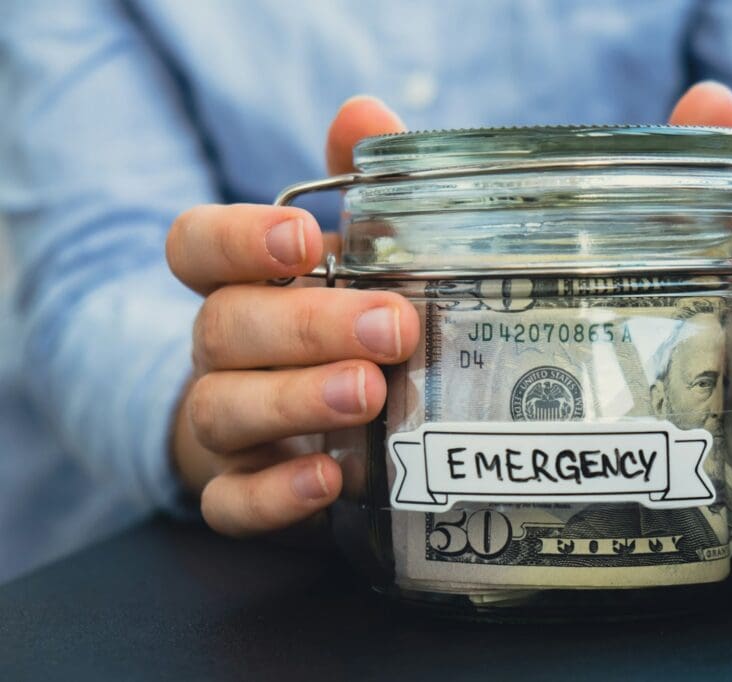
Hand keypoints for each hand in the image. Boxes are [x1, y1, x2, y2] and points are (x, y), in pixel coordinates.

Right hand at [167, 97, 412, 535]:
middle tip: (392, 327)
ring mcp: (224, 424)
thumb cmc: (330, 323)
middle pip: (226, 327)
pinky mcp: (240, 490)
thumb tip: (365, 115)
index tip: (299, 237)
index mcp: (240, 283)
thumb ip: (356, 186)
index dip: (236, 240)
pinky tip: (329, 477)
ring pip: (226, 410)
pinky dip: (275, 494)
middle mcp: (221, 351)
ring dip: (297, 400)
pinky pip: (233, 503)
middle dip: (308, 324)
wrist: (297, 423)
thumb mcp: (347, 254)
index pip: (196, 246)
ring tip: (370, 393)